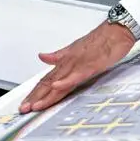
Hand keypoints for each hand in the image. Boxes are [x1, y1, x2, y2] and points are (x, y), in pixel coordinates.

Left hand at [19, 22, 135, 113]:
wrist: (115, 31)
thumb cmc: (99, 40)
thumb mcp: (74, 48)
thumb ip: (57, 55)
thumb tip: (42, 57)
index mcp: (64, 61)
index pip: (46, 79)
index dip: (35, 91)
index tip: (27, 102)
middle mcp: (67, 63)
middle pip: (47, 83)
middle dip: (35, 97)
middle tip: (23, 109)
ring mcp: (76, 65)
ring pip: (58, 82)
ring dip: (45, 95)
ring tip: (34, 106)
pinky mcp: (88, 66)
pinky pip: (74, 76)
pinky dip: (64, 82)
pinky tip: (56, 87)